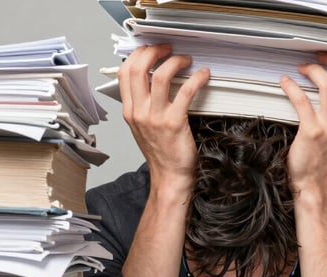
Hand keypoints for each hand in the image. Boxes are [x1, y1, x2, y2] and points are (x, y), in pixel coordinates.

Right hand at [118, 44, 209, 187]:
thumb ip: (143, 105)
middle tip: (168, 48)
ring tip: (185, 60)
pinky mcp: (174, 123)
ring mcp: (155, 118)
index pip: (124, 73)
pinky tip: (203, 76)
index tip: (151, 49)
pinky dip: (196, 79)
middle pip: (138, 68)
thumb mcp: (143, 127)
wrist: (169, 177)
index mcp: (130, 111)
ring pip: (160, 76)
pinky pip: (184, 92)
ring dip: (175, 61)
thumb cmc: (161, 153)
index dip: (137, 54)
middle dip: (154, 51)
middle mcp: (139, 112)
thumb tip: (151, 80)